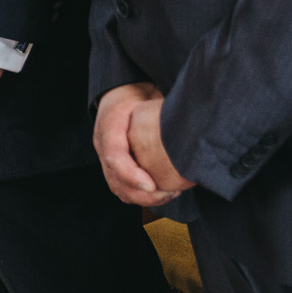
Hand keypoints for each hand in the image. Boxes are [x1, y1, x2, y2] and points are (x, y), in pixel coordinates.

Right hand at [95, 82, 193, 205]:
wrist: (120, 94)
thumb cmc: (138, 96)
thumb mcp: (149, 97)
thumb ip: (163, 111)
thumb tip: (188, 124)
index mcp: (110, 125)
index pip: (114, 155)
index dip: (131, 174)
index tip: (152, 186)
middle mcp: (103, 144)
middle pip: (115, 179)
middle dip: (142, 194)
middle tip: (170, 194)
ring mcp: (105, 157)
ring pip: (118, 187)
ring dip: (143, 198)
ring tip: (169, 194)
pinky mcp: (113, 166)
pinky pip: (122, 188)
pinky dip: (140, 197)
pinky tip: (160, 194)